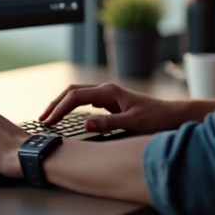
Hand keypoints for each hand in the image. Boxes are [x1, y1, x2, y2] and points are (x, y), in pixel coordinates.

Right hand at [39, 83, 188, 134]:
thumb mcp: (131, 122)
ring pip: (77, 95)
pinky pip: (85, 102)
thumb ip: (108, 123)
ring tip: (49, 117)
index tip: (48, 121)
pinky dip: (72, 107)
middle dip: (56, 103)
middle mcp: (106, 90)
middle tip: (42, 119)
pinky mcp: (110, 103)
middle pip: (72, 91)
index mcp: (108, 91)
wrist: (172, 115)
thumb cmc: (155, 118)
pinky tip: (67, 117)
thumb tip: (85, 124)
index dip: (59, 108)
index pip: (75, 96)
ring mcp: (108, 95)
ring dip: (62, 104)